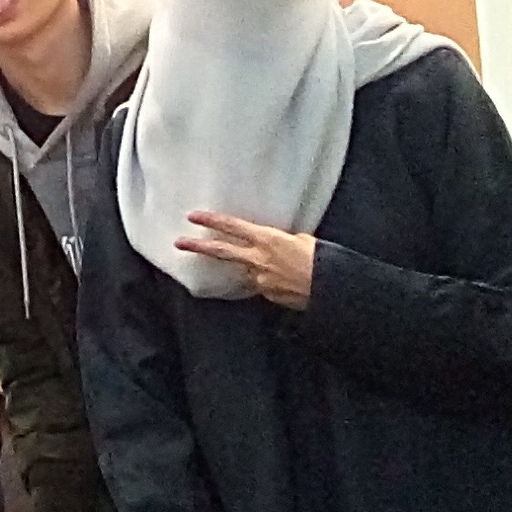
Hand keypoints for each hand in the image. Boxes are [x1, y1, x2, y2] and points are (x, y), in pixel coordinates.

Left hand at [176, 211, 316, 309]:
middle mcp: (258, 259)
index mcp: (268, 239)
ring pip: (246, 270)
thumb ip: (285, 240)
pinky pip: (263, 284)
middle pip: (222, 251)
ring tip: (276, 268)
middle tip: (179, 243)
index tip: (193, 217)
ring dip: (254, 268)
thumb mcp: (304, 241)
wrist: (331, 290)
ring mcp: (260, 278)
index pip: (233, 227)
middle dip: (199, 246)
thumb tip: (281, 242)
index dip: (212, 220)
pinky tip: (287, 281)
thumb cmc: (322, 261)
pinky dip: (269, 281)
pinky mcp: (267, 294)